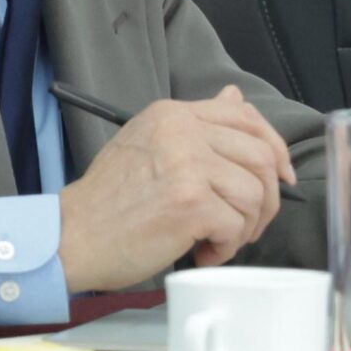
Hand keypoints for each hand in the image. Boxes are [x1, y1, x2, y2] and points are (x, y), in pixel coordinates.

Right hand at [57, 85, 295, 289]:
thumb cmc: (108, 201)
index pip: (246, 116)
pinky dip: (226, 247)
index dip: (274, 148)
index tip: (280, 177)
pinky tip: (202, 253)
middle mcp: (182, 132)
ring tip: (215, 240)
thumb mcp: (148, 143)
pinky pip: (236, 226)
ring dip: (244, 228)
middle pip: (261, 157)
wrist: (70, 237)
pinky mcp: (190, 203)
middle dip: (266, 198)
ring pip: (254, 194)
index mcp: (173, 115)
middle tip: (245, 224)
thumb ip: (195, 124)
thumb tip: (235, 98)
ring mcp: (188, 165)